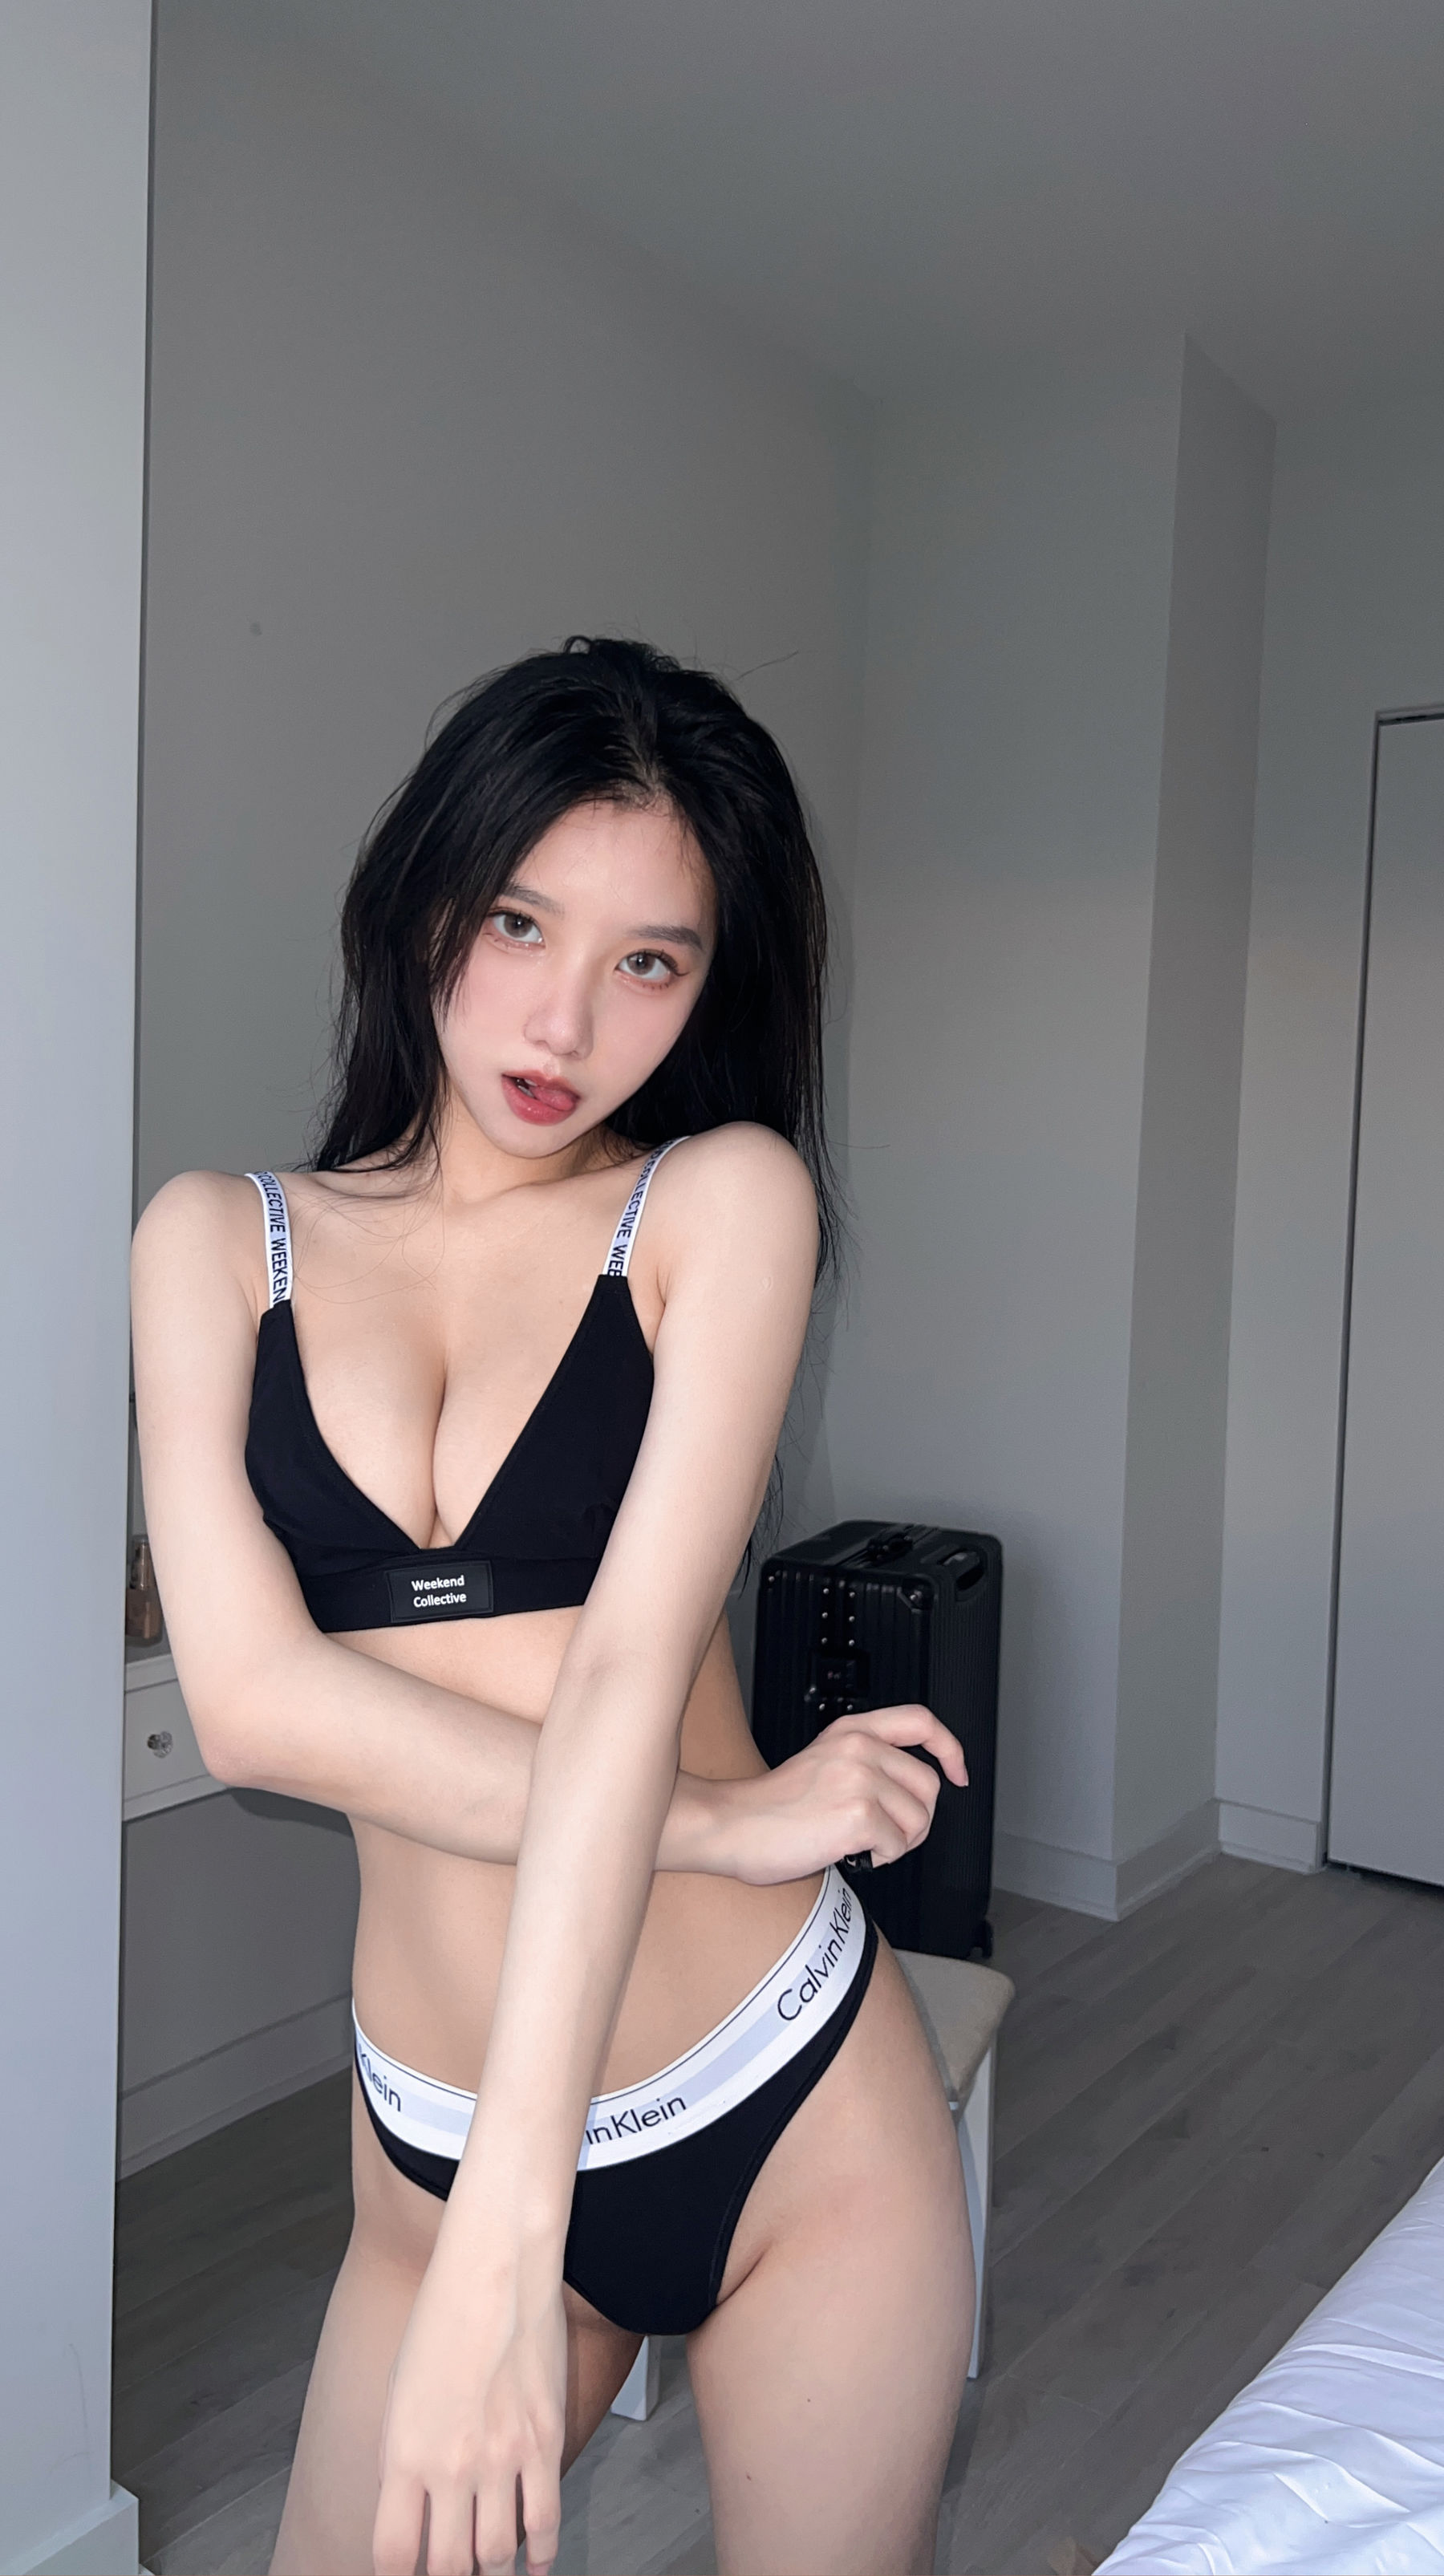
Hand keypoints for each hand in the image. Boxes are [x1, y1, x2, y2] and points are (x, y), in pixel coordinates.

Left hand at [373, 2224, 567, 2575]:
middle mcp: (451, 2466)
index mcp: (403, 2453)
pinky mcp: (545, 2441)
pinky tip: (535, 2565)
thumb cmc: (442, 2319)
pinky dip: (540, 2555)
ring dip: (492, 2573)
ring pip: (498, 2554)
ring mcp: (503, 2457)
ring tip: (490, 2575)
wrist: (496, 2269)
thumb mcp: (398, 2392)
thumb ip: (401, 2458)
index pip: (394, 2555)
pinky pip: (544, 2519)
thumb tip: (413, 2511)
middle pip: (449, 2567)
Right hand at [711, 1703, 966, 1885]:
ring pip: (919, 1820)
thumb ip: (866, 1761)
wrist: (733, 1826)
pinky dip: (880, 1859)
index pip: (921, 1722)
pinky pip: (898, 1846)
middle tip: (887, 1833)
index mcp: (851, 1731)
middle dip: (917, 1818)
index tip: (958, 1771)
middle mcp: (858, 1747)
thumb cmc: (772, 1807)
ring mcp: (859, 1779)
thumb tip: (914, 1789)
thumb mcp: (823, 1761)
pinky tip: (851, 1853)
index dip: (949, 1747)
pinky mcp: (858, 1815)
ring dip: (898, 1842)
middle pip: (929, 1784)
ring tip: (863, 1843)